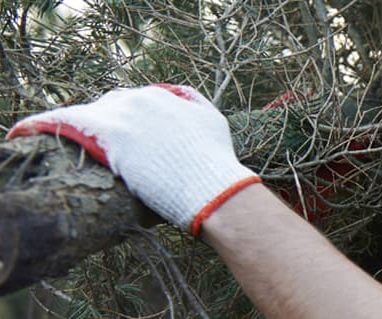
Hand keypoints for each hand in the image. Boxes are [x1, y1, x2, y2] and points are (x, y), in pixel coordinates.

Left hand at [6, 84, 260, 235]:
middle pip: (108, 106)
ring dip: (77, 129)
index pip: (131, 102)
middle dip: (104, 124)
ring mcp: (122, 115)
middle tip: (100, 149)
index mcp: (163, 96)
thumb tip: (179, 99)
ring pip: (86, 114)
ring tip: (64, 145)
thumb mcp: (212, 122)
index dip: (124, 121)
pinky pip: (64, 122)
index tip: (121, 138)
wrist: (212, 188)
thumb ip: (193, 104)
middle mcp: (140, 99)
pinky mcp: (107, 134)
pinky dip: (42, 125)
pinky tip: (23, 133)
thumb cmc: (214, 163)